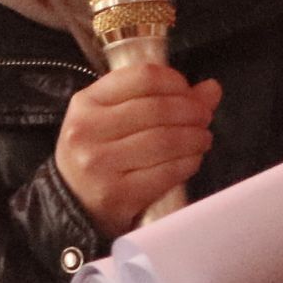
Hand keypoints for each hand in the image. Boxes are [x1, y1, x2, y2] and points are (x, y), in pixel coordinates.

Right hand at [54, 64, 220, 238]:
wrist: (71, 205)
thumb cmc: (97, 154)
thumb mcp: (113, 119)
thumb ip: (158, 98)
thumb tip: (211, 88)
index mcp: (86, 102)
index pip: (141, 78)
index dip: (175, 81)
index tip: (188, 91)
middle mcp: (87, 130)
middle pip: (157, 109)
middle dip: (192, 111)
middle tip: (204, 116)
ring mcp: (99, 164)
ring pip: (165, 140)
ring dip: (195, 137)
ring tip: (203, 138)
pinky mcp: (116, 194)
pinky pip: (166, 171)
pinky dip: (188, 162)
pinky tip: (193, 159)